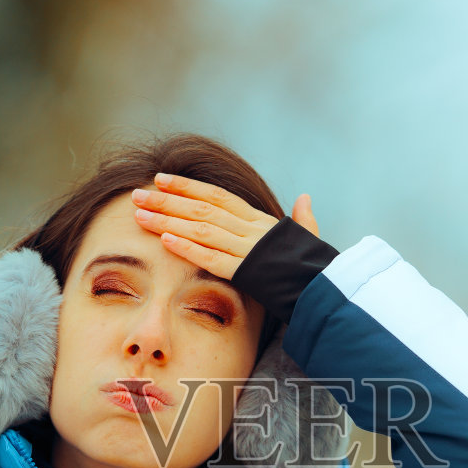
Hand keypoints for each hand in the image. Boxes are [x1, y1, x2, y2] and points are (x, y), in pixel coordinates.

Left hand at [129, 173, 320, 280]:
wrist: (330, 289)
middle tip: (137, 194)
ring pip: (201, 229)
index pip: (218, 196)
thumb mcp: (308, 238)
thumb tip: (305, 198)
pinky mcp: (247, 272)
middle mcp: (251, 230)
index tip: (161, 179)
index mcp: (260, 221)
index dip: (188, 186)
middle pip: (202, 208)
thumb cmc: (317, 267)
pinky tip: (165, 240)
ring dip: (168, 221)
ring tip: (140, 215)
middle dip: (167, 200)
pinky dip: (188, 248)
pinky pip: (212, 258)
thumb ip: (303, 219)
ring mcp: (248, 250)